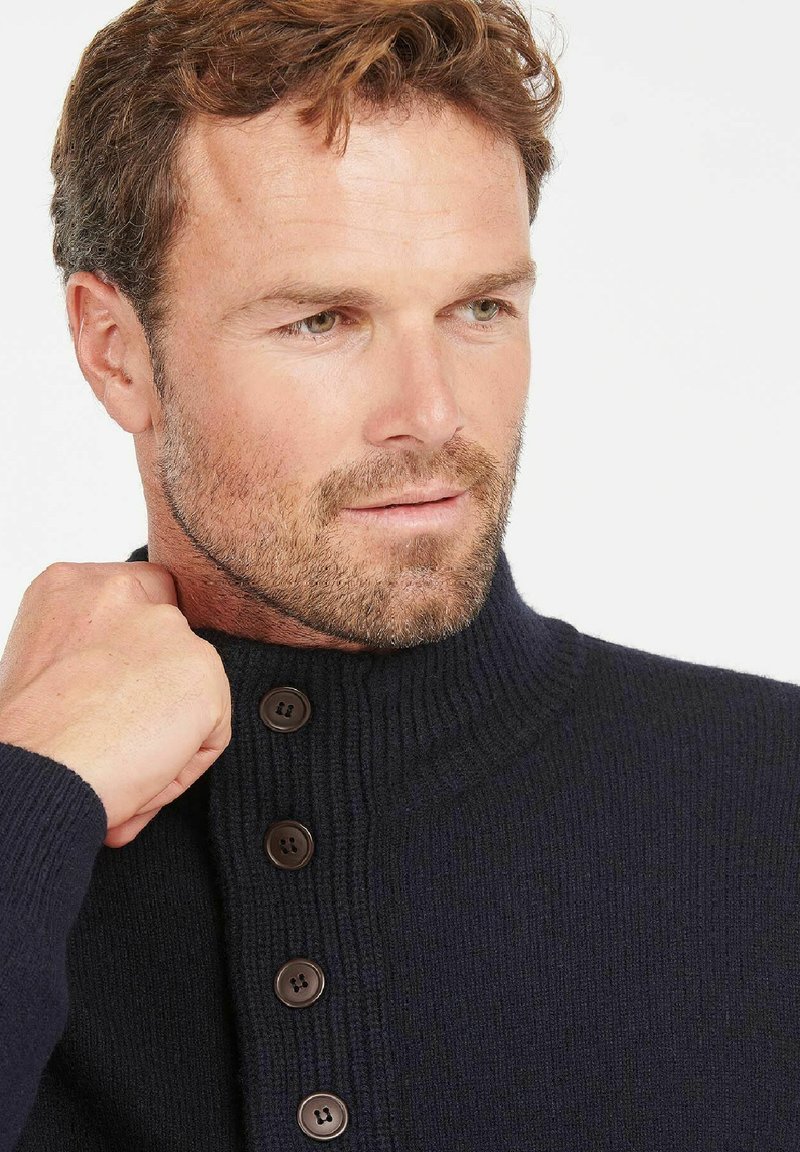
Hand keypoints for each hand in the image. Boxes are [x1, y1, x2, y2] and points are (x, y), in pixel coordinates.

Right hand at [0, 561, 230, 847]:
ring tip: (125, 756)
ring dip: (171, 724)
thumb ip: (94, 647)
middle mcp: (120, 591)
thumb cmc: (29, 738)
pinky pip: (211, 732)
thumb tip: (126, 673)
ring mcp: (167, 627)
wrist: (35, 773)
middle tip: (124, 725)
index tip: (119, 685)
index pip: (136, 596)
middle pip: (172, 632)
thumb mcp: (45, 663)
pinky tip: (143, 772)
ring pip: (195, 685)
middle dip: (162, 679)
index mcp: (70, 586)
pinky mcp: (203, 671)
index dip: (136, 647)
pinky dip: (183, 763)